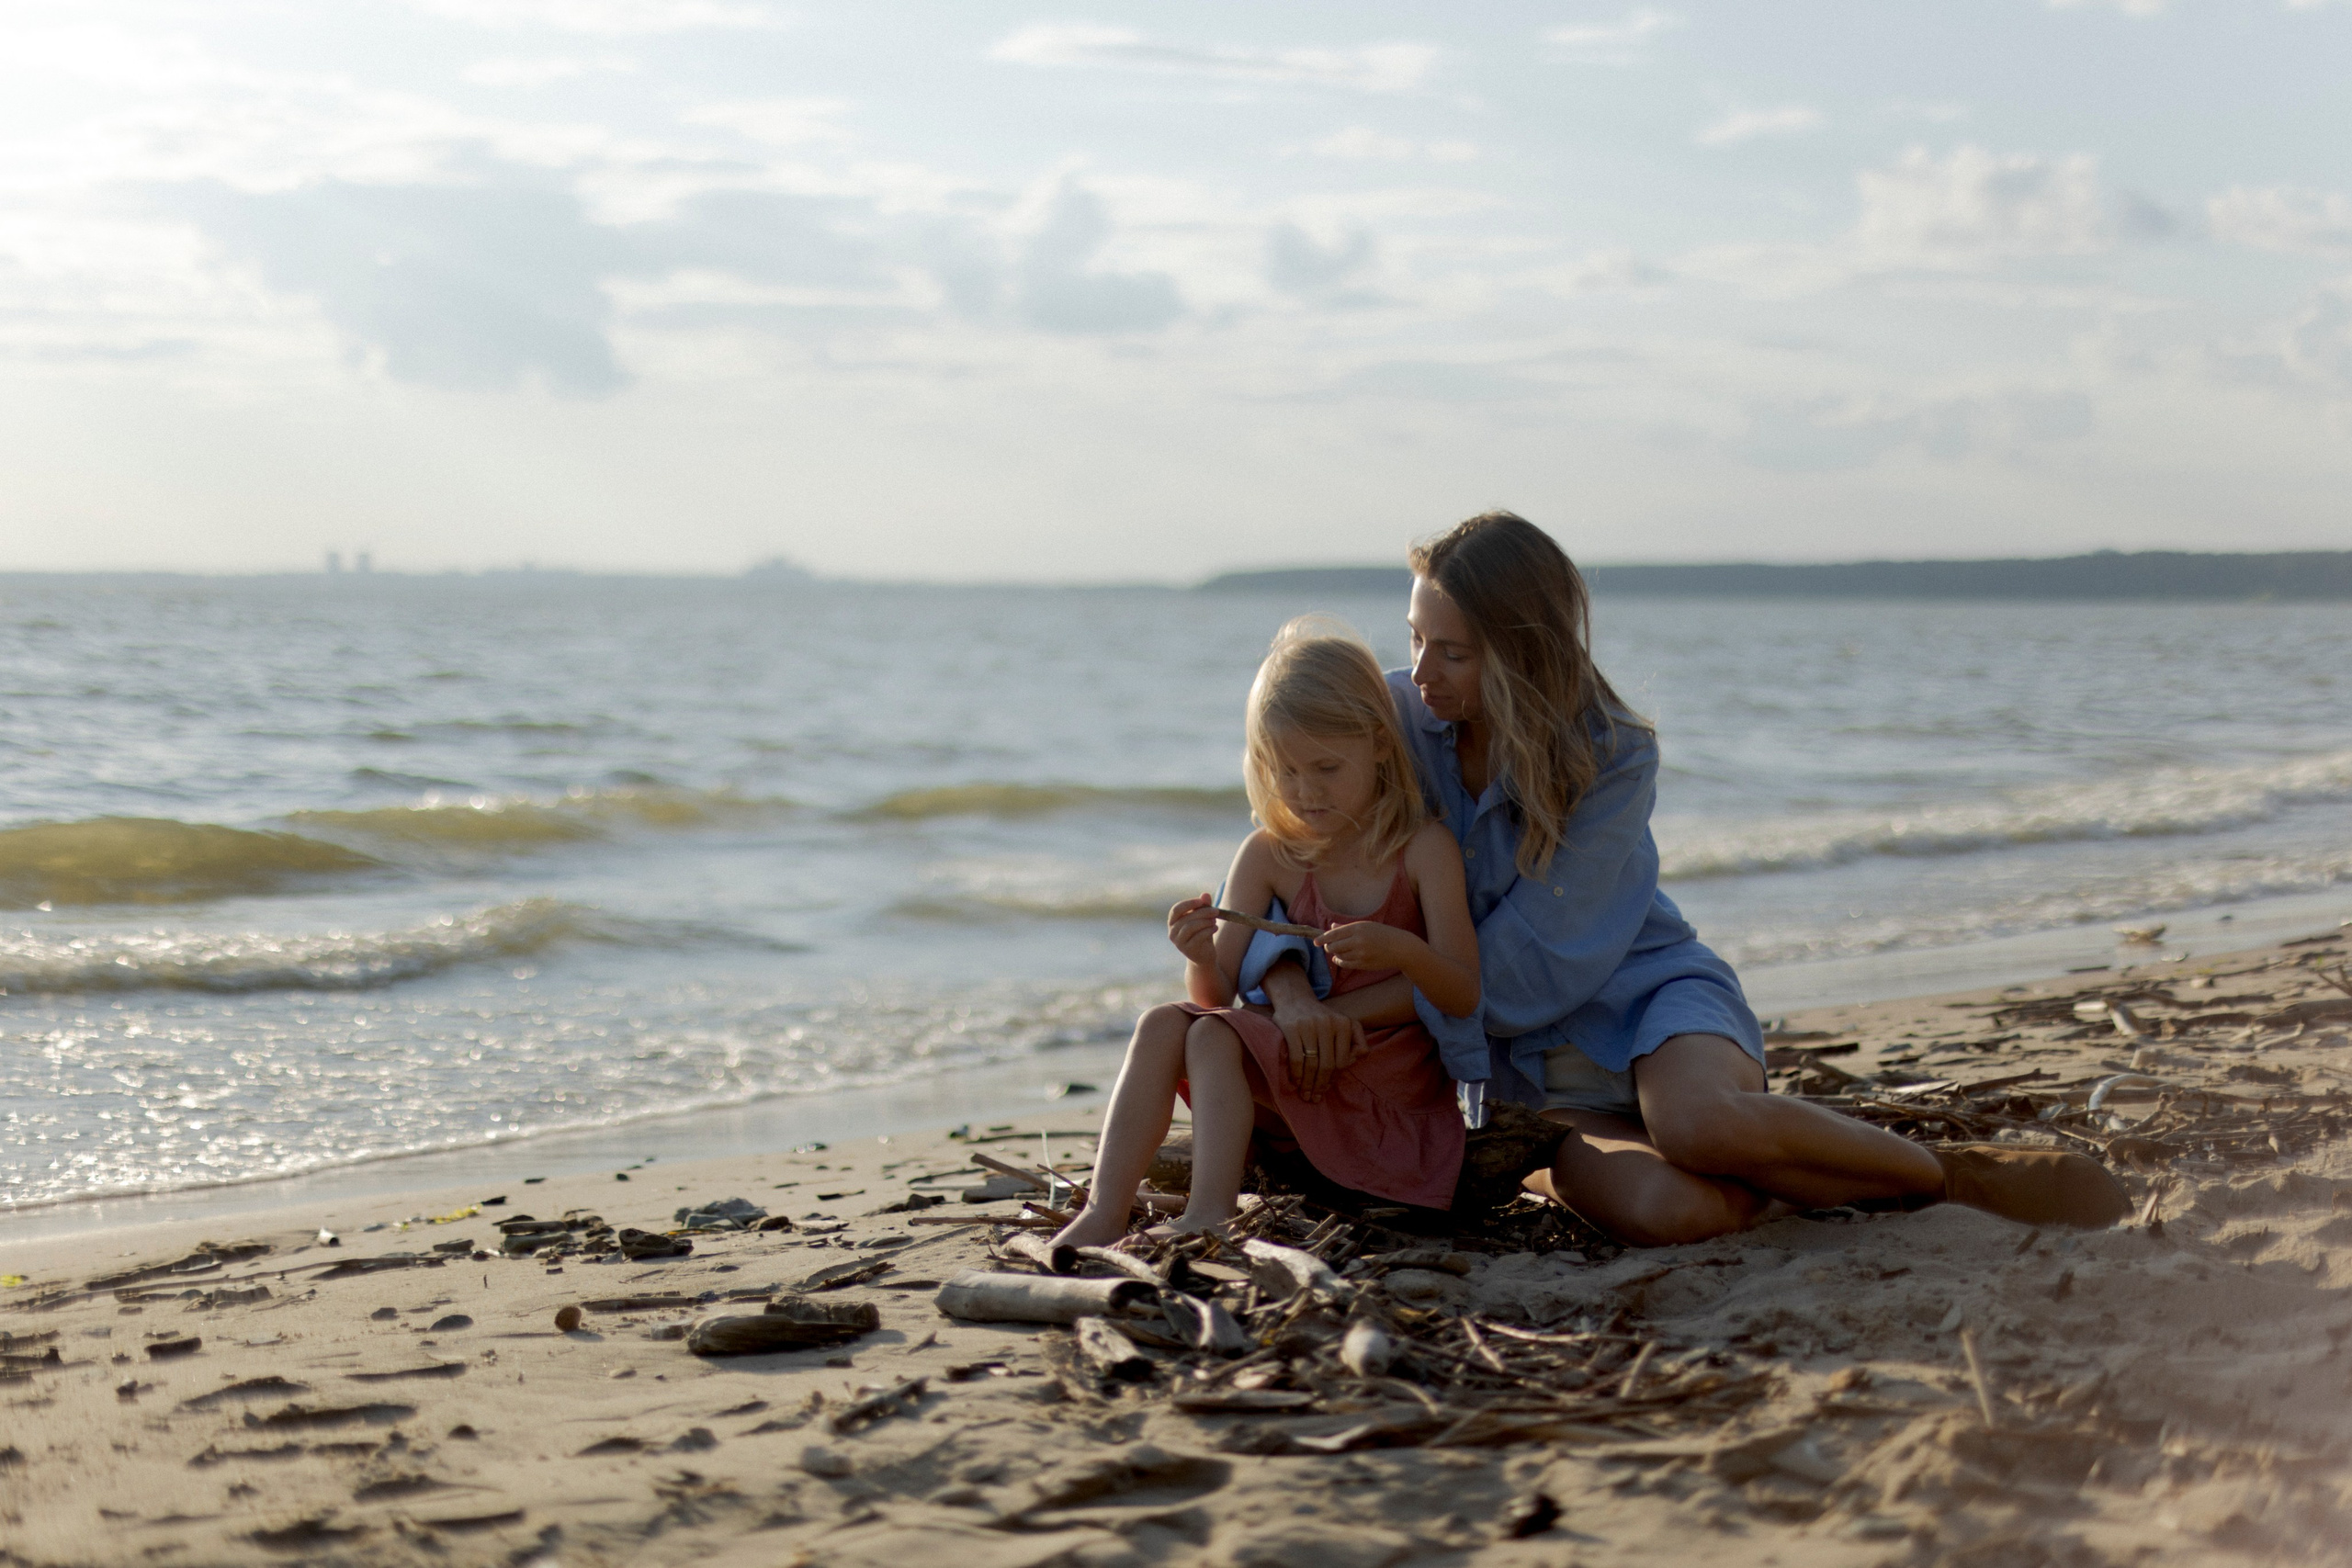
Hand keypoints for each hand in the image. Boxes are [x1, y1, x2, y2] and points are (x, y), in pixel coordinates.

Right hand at [1166, 893, 1217, 968]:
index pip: (1176, 909)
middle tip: (1216, 911)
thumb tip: (1205, 894)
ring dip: (1205, 921)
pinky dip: (1208, 930)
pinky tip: (1215, 928)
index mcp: (1173, 922)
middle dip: (1203, 912)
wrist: (1204, 955)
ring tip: (1215, 921)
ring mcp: (1179, 942)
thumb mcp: (1203, 918)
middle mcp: (1172, 932)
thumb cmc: (1201, 933)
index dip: (1189, 903)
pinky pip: (1198, 937)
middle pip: (1186, 917)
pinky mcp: (1188, 950)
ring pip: (1191, 927)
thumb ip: (1203, 906)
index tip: (1202, 901)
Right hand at [1270, 990, 1366, 1104]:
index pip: (1342, 1060)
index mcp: (1344, 1024)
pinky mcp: (1291, 1027)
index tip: (1327, 1088)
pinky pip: (1296, 1058)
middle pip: (1327, 1064)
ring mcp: (1309, 1025)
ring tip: (1305, 1094)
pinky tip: (1295, 1082)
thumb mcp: (1344, 1023)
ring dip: (1308, 1084)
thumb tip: (1357, 1059)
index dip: (1335, 1078)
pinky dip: (1296, 1074)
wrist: (1294, 999)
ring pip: (1312, 1064)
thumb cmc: (1321, 1018)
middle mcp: (1328, 1023)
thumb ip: (1356, 1040)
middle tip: (1315, 1097)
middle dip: (1321, 1085)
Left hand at [1315, 920, 1408, 972]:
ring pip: (1339, 956)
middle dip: (1328, 947)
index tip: (1315, 942)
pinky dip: (1340, 961)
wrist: (1399, 947)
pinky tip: (1338, 959)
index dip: (1323, 938)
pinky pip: (1346, 964)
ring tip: (1336, 951)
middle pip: (1334, 946)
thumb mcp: (1366, 926)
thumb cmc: (1382, 933)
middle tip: (1327, 946)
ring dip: (1335, 954)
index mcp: (1358, 928)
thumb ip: (1347, 927)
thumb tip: (1331, 927)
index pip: (1334, 934)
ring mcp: (1361, 954)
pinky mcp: (1363, 964)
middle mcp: (1358, 941)